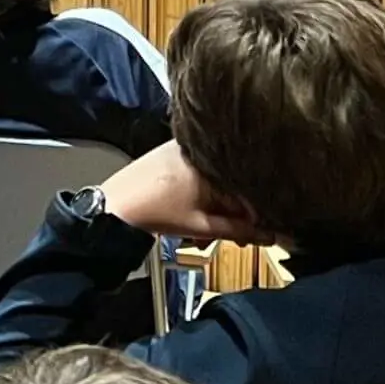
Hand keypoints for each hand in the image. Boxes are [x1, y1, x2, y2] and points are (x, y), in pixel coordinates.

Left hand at [101, 140, 266, 243]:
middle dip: (236, 212)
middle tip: (236, 237)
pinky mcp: (172, 151)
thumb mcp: (203, 225)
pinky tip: (196, 213)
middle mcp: (201, 147)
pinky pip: (200, 172)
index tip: (261, 230)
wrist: (114, 204)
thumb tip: (270, 234)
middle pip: (233, 182)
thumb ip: (240, 230)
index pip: (248, 186)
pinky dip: (203, 193)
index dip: (257, 212)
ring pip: (217, 179)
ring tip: (208, 231)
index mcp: (212, 160)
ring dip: (218, 205)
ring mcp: (185, 147)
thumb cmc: (153, 210)